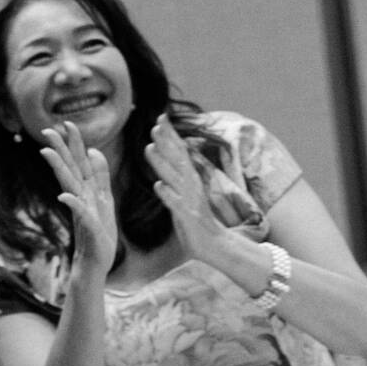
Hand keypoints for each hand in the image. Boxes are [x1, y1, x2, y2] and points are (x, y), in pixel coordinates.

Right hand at [37, 120, 116, 278]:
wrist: (95, 265)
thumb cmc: (99, 236)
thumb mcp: (104, 200)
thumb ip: (99, 176)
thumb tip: (95, 151)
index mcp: (86, 191)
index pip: (79, 163)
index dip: (74, 143)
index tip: (67, 123)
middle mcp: (81, 199)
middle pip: (69, 169)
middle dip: (60, 149)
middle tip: (47, 130)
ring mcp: (82, 212)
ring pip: (69, 185)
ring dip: (58, 169)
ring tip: (47, 152)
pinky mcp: (88, 228)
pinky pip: (79, 214)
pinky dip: (72, 205)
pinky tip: (64, 196)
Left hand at [144, 114, 227, 264]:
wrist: (216, 246)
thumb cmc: (196, 224)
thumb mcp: (183, 200)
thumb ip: (174, 187)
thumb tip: (160, 176)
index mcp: (189, 181)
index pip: (179, 154)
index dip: (170, 136)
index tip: (160, 119)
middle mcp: (191, 187)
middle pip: (178, 160)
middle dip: (167, 141)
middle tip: (155, 123)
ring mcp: (191, 201)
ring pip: (175, 178)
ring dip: (162, 163)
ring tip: (149, 147)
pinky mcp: (188, 217)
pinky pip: (177, 205)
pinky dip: (168, 195)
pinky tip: (158, 185)